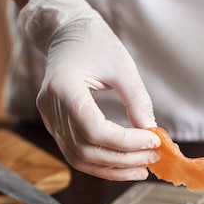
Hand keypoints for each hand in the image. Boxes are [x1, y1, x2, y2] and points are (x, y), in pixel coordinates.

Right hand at [17, 0, 159, 180]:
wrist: (67, 34)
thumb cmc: (95, 44)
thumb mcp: (122, 66)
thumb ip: (137, 100)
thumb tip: (151, 132)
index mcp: (63, 88)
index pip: (93, 129)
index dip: (125, 141)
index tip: (153, 140)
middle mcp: (51, 108)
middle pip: (86, 149)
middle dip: (123, 158)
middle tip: (153, 157)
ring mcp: (50, 120)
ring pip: (79, 159)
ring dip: (112, 169)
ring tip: (142, 168)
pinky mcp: (55, 127)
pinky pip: (77, 154)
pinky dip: (101, 164)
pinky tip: (124, 165)